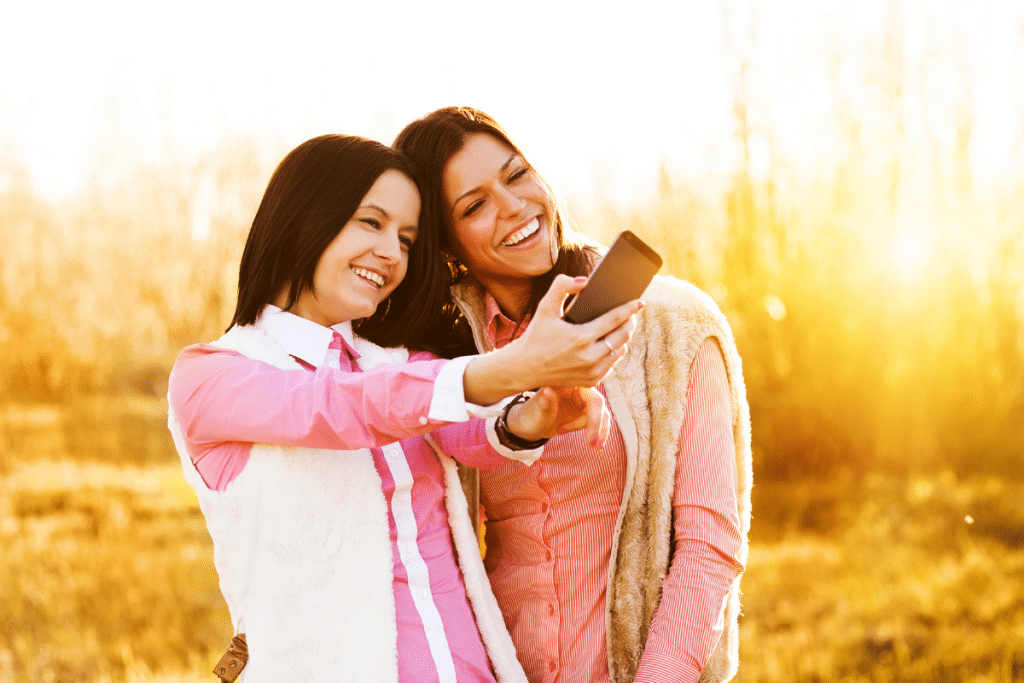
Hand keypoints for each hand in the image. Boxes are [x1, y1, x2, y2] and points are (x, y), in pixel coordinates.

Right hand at [502, 275, 640, 386]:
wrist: (524, 368)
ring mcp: (592, 372)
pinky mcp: (591, 381)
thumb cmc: (535, 335)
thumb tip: (585, 281)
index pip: (614, 320)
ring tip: (622, 327)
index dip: (629, 309)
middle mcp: (589, 357)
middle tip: (630, 314)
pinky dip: (614, 352)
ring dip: (623, 338)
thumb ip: (562, 286)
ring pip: (620, 351)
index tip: (640, 302)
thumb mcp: (545, 307)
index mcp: (580, 338)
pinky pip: (612, 363)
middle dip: (629, 323)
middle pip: (623, 336)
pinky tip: (611, 343)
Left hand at [505, 386, 610, 449]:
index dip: (595, 419)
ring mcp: (582, 397)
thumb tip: (548, 390)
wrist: (529, 425)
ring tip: (574, 438)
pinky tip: (582, 439)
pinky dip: (593, 431)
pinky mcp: (584, 408)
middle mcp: (577, 387)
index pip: (591, 398)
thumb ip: (544, 403)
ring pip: (600, 414)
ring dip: (595, 430)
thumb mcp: (536, 413)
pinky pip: (597, 419)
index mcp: (567, 383)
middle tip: (593, 447)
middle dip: (597, 427)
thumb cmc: (530, 417)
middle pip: (598, 405)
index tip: (591, 441)